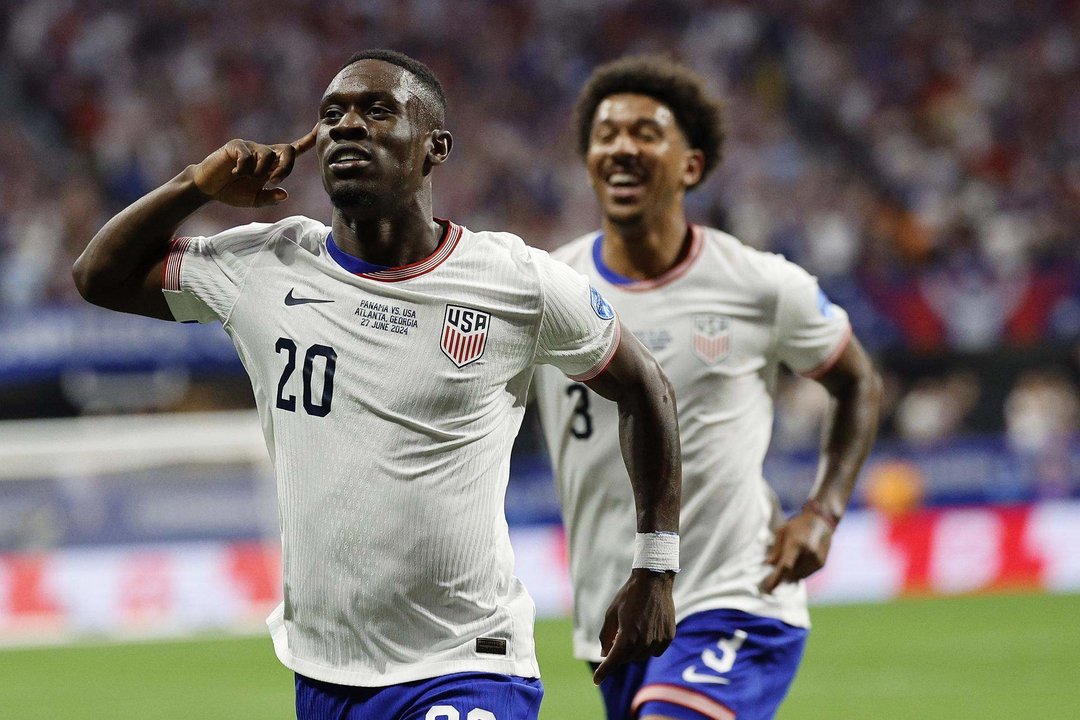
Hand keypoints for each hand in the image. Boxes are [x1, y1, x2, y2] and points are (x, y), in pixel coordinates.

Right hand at [190, 125, 317, 206]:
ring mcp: (250, 147)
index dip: (308, 140)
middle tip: (274, 180)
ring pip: (268, 154)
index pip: (294, 150)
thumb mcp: (254, 200)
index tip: (320, 128)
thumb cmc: (232, 192)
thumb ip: (270, 198)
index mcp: (272, 165)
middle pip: (288, 150)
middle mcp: (264, 153)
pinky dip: (244, 167)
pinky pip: (248, 155)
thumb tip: (285, 194)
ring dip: (261, 170)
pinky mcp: (236, 146)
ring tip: (247, 177)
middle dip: (286, 166)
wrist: (208, 188)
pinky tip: (235, 172)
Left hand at [592, 568, 675, 685]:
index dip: (603, 672)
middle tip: (618, 635)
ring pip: (642, 656)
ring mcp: (658, 640)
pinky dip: (648, 646)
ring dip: (634, 649)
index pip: (613, 661)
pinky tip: (647, 629)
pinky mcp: (668, 637)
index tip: (596, 681)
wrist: (654, 581)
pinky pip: (655, 651)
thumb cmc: (629, 596)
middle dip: (620, 652)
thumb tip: (604, 654)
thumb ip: (606, 636)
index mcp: (627, 636)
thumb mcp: (611, 613)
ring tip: (634, 627)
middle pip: (627, 658)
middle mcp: (644, 642)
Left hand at [760, 508, 832, 593]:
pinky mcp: (822, 564)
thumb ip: (776, 549)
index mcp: (797, 544)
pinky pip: (807, 574)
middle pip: (791, 573)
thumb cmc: (798, 524)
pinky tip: (797, 564)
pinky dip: (799, 573)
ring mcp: (817, 560)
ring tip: (787, 564)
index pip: (785, 566)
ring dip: (790, 575)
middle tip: (774, 573)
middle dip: (781, 576)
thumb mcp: (782, 531)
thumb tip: (768, 564)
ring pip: (799, 576)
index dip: (776, 579)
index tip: (768, 589)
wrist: (822, 520)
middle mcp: (809, 554)